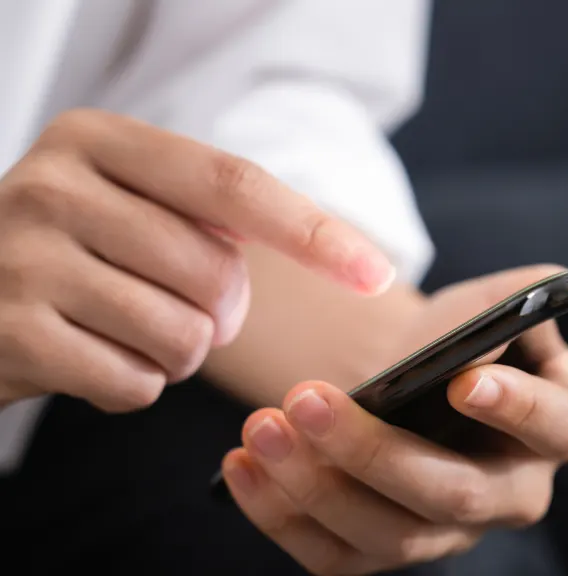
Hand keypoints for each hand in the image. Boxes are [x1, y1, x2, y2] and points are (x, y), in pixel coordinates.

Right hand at [0, 109, 392, 411]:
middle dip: (221, 312)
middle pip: (215, 271)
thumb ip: (212, 214)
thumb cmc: (72, 253)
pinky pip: (135, 383)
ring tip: (125, 329)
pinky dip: (134, 384)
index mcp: (98, 140)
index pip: (234, 184)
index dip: (314, 232)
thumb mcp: (129, 204)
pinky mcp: (10, 334)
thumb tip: (335, 258)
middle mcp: (54, 185)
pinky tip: (91, 357)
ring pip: (184, 334)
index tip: (375, 273)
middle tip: (176, 306)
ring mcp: (23, 259)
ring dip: (178, 352)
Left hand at [219, 266, 567, 574]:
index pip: (555, 428)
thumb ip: (551, 304)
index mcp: (552, 431)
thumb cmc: (460, 336)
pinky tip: (244, 465)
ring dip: (316, 486)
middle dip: (375, 453)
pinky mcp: (383, 553)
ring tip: (263, 426)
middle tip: (307, 400)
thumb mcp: (509, 304)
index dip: (516, 408)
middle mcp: (507, 495)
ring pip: (387, 537)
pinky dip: (281, 516)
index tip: (463, 380)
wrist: (406, 376)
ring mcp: (444, 536)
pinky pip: (333, 558)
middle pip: (451, 495)